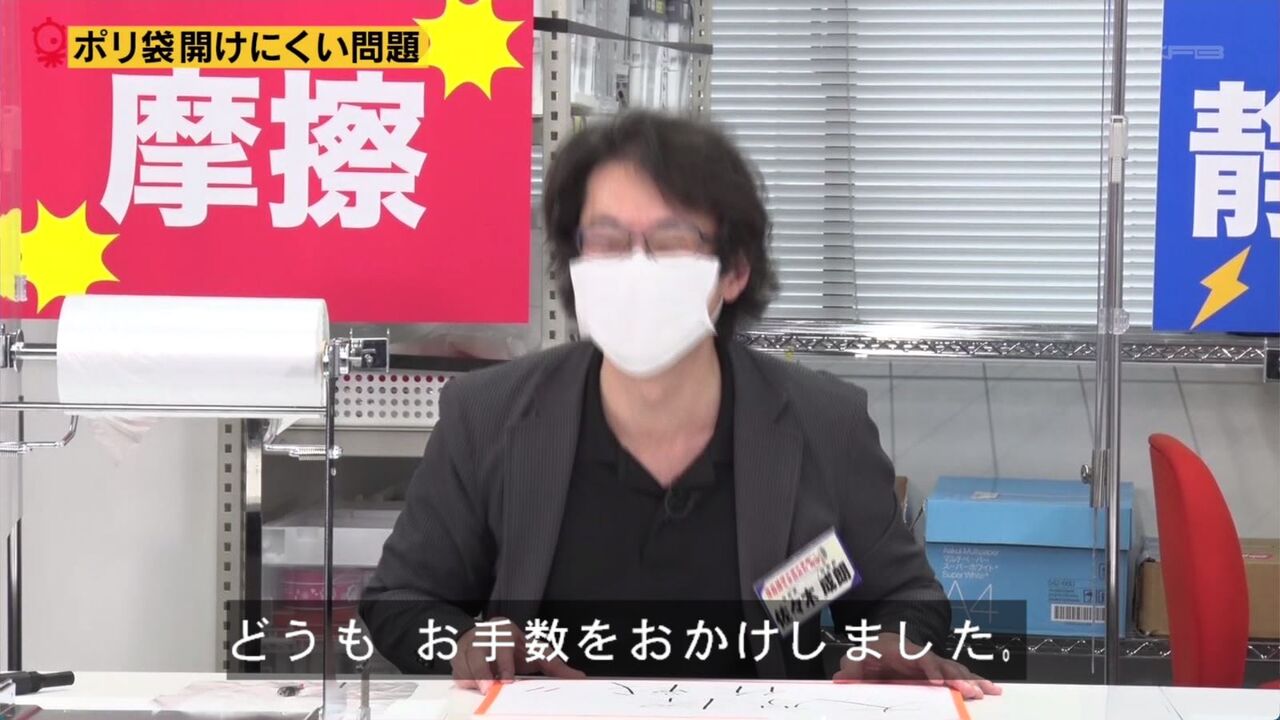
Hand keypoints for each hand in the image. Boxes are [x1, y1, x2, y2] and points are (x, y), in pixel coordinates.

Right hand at [451, 617, 584, 692]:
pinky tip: (469, 689)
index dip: (504, 663)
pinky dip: (461, 682)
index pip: (503, 644)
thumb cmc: (515, 647)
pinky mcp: (456, 659)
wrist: (487, 637)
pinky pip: (455, 672)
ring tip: (478, 692)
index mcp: (506, 631)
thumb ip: (556, 666)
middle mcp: (484, 636)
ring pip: (462, 663)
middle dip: (480, 672)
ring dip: (470, 679)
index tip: (507, 680)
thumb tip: (580, 679)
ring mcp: (467, 646)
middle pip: (477, 652)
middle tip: (488, 689)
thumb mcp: (536, 652)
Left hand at [832, 632, 1000, 699]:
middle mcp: (924, 657)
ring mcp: (934, 664)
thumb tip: (840, 678)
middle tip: (973, 691)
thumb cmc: (874, 653)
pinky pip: (961, 676)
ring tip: (991, 690)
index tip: (939, 681)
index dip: (931, 669)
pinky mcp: (941, 673)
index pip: (921, 660)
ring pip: (958, 670)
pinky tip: (991, 689)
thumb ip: (851, 668)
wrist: (886, 645)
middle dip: (960, 678)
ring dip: (974, 680)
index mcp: (905, 652)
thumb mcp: (859, 658)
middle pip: (946, 665)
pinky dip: (976, 681)